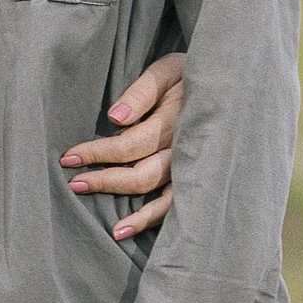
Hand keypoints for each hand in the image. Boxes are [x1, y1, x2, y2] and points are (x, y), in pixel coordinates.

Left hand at [62, 47, 184, 240]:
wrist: (232, 80)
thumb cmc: (190, 73)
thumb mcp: (167, 69)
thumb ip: (141, 92)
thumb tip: (115, 118)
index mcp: (174, 120)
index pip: (129, 144)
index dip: (98, 152)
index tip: (69, 156)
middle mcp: (185, 148)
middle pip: (141, 174)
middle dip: (104, 181)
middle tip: (73, 183)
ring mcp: (193, 166)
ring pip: (157, 195)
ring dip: (128, 211)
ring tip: (100, 222)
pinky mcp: (198, 178)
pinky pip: (175, 205)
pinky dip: (150, 220)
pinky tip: (123, 232)